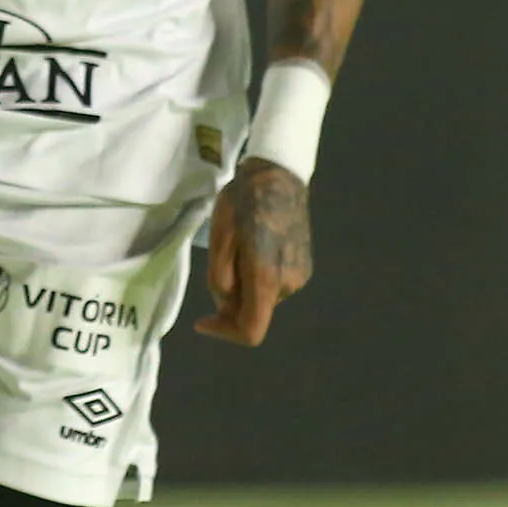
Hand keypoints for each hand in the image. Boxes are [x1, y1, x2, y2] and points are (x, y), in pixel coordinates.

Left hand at [193, 158, 312, 345]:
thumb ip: (220, 279)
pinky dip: (259, 276)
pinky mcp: (305, 265)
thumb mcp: (219, 239)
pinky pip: (275, 283)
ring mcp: (301, 275)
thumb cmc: (244, 201)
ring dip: (245, 286)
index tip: (203, 320)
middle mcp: (289, 284)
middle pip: (255, 313)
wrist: (279, 173)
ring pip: (264, 297)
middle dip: (232, 302)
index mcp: (267, 278)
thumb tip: (226, 305)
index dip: (225, 333)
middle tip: (219, 266)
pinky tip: (253, 246)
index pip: (251, 331)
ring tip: (237, 248)